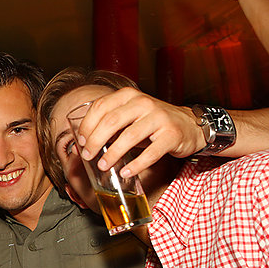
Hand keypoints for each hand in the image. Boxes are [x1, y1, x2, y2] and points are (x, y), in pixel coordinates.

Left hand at [73, 87, 204, 177]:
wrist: (189, 125)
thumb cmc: (152, 123)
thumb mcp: (130, 117)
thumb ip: (109, 125)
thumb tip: (82, 145)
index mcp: (128, 96)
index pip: (100, 107)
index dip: (87, 126)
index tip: (80, 142)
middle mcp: (143, 103)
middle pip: (111, 121)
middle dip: (95, 140)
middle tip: (87, 156)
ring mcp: (159, 118)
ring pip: (129, 136)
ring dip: (113, 154)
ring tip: (103, 166)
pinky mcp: (171, 135)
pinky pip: (151, 153)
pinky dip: (136, 164)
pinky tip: (126, 172)